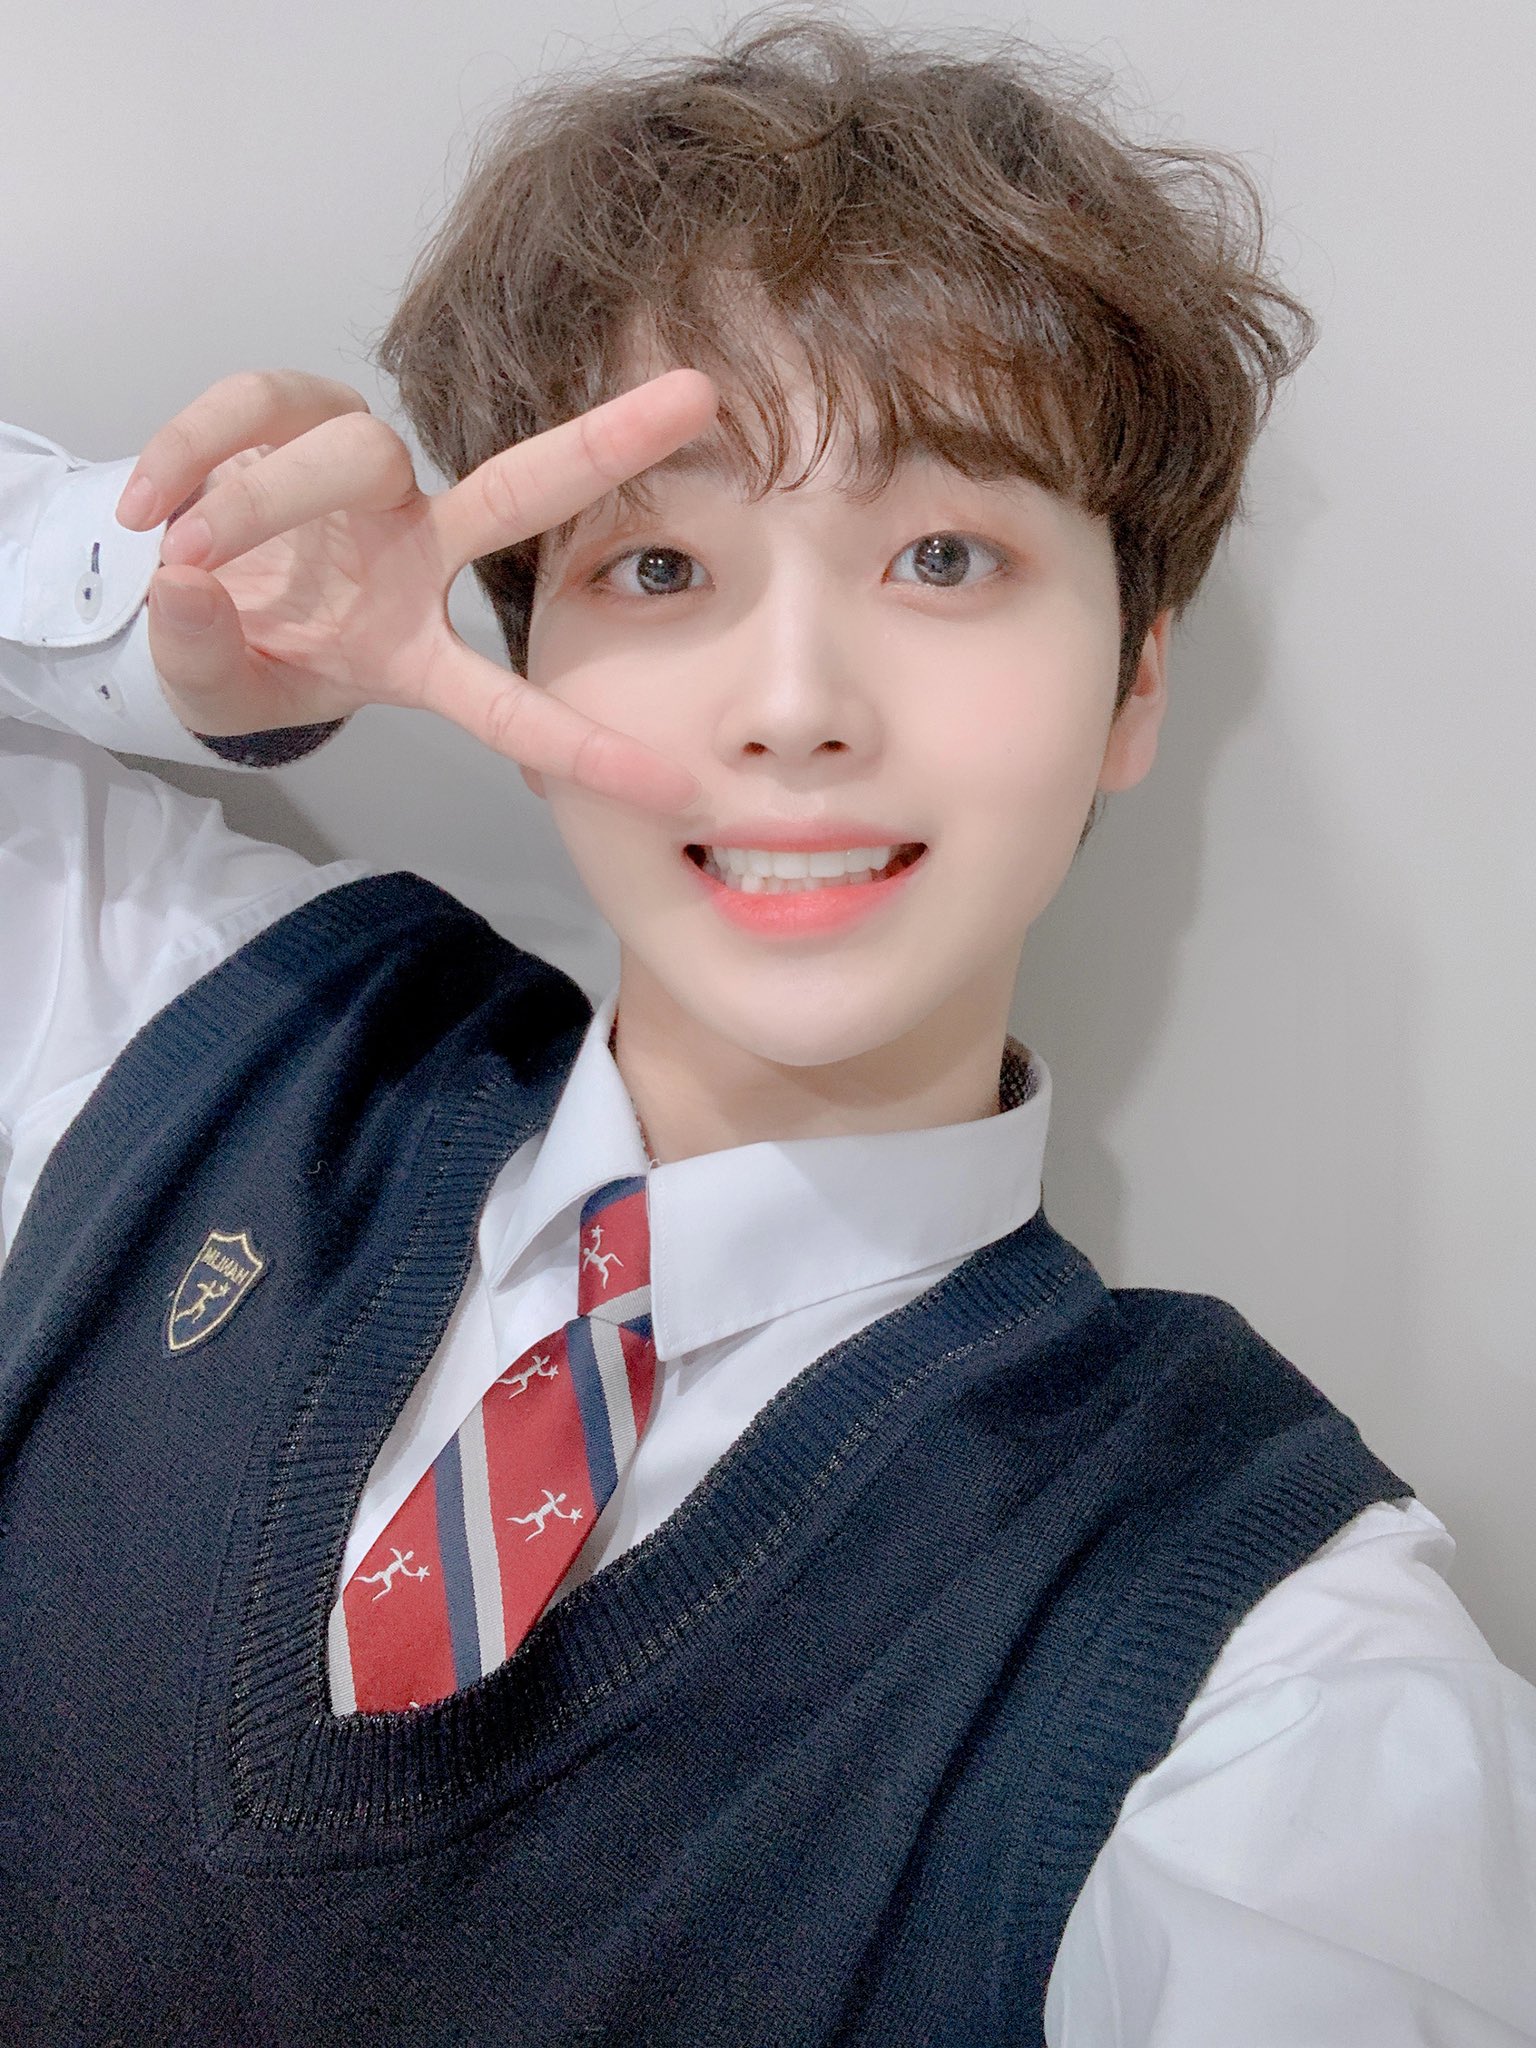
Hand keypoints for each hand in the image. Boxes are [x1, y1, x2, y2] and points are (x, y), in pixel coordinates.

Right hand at [114, 367, 719, 811]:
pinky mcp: (301, 413)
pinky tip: (148, 507)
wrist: (179, 593)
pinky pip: (258, 406)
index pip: (511, 707)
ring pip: (350, 456)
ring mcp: (367, 482)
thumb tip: (184, 584)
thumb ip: (204, 655)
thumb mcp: (220, 691)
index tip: (678, 791)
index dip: (586, 752)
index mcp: (415, 649)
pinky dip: (191, 452)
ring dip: (256, 505)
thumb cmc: (238, 655)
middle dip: (606, 445)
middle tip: (702, 396)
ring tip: (180, 556)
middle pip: (519, 492)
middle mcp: (416, 553)